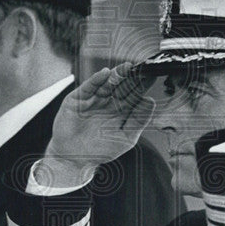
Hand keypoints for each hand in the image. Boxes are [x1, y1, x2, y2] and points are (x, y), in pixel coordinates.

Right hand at [37, 64, 155, 187]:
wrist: (73, 158)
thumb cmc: (99, 151)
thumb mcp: (125, 138)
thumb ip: (138, 121)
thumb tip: (150, 102)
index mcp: (122, 112)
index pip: (134, 95)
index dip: (142, 86)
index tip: (151, 77)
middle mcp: (109, 103)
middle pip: (122, 86)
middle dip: (131, 77)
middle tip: (141, 68)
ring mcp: (94, 99)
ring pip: (107, 84)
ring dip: (116, 74)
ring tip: (126, 67)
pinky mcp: (79, 98)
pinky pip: (89, 86)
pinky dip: (96, 79)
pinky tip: (105, 73)